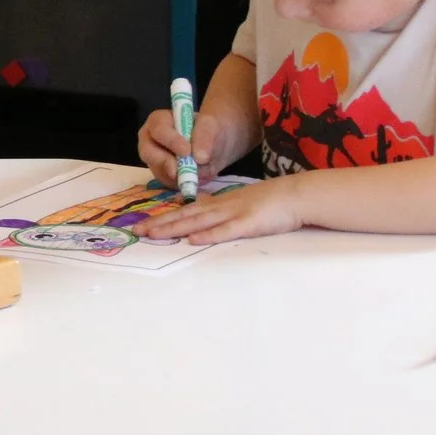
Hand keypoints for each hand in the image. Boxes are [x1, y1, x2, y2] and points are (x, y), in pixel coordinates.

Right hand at [137, 107, 228, 183]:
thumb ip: (205, 136)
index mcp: (159, 121)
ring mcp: (154, 159)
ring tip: (194, 175)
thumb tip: (200, 157)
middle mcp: (150, 140)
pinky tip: (192, 179)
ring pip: (157, 170)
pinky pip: (166, 182)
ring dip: (175, 176)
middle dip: (165, 163)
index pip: (159, 130)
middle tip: (180, 171)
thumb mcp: (212, 126)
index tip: (187, 152)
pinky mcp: (161, 174)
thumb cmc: (210, 130)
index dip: (171, 141)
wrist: (215, 146)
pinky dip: (179, 184)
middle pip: (148, 153)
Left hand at [137, 175, 310, 245]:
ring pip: (199, 222)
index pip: (187, 210)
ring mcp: (234, 213)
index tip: (145, 225)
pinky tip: (192, 240)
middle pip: (186, 215)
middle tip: (137, 231)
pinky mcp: (249, 223)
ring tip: (154, 235)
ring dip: (175, 228)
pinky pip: (225, 231)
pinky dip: (208, 235)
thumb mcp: (242, 203)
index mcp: (221, 203)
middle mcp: (222, 207)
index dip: (165, 218)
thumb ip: (223, 211)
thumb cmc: (273, 202)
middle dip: (161, 224)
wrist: (298, 195)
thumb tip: (204, 218)